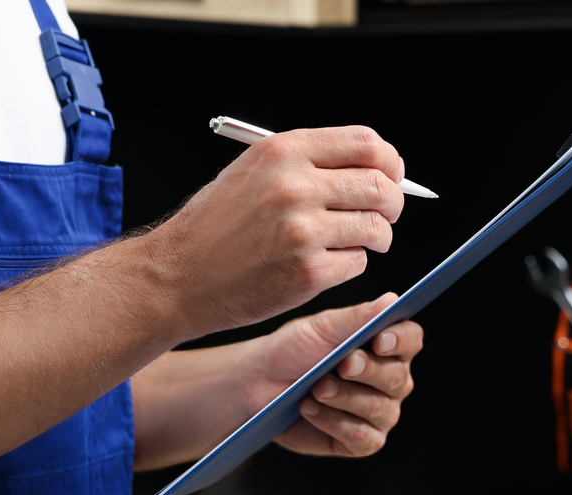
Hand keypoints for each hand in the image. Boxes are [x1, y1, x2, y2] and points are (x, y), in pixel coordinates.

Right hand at [137, 126, 405, 341]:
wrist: (178, 275)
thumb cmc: (216, 226)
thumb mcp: (254, 171)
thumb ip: (308, 163)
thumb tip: (371, 166)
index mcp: (285, 152)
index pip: (366, 143)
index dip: (390, 163)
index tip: (392, 177)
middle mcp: (295, 186)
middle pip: (380, 186)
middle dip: (393, 205)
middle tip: (385, 217)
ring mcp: (303, 230)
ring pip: (377, 228)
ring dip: (376, 239)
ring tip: (355, 243)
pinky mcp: (308, 272)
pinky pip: (357, 264)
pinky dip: (349, 266)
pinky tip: (323, 265)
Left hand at [257, 294, 422, 456]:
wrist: (260, 384)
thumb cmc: (294, 351)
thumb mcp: (321, 328)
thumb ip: (356, 317)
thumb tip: (392, 301)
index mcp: (387, 346)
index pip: (411, 339)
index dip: (400, 340)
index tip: (378, 340)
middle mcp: (391, 381)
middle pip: (397, 377)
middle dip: (367, 371)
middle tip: (341, 365)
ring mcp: (380, 413)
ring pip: (378, 408)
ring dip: (345, 397)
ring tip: (316, 388)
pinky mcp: (362, 442)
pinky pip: (363, 437)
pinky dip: (334, 422)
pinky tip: (310, 409)